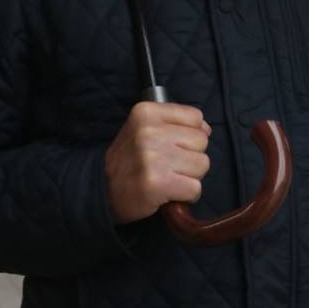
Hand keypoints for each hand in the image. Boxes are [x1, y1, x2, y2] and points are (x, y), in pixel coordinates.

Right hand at [104, 102, 211, 224]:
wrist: (102, 190)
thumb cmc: (129, 160)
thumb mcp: (144, 128)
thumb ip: (175, 123)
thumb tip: (207, 129)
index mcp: (146, 112)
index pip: (195, 117)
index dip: (190, 134)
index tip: (173, 145)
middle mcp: (149, 131)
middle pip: (201, 141)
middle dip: (190, 157)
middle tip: (168, 165)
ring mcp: (153, 157)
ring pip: (202, 164)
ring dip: (189, 176)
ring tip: (168, 178)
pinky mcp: (158, 183)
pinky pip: (195, 188)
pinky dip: (186, 195)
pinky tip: (169, 193)